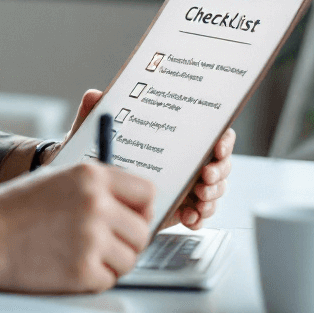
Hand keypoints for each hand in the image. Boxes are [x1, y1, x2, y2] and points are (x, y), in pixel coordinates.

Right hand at [0, 160, 154, 293]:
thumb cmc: (11, 209)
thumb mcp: (54, 180)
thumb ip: (92, 189)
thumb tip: (128, 207)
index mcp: (91, 175)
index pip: (146, 192)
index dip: (138, 208)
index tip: (128, 218)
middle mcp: (96, 203)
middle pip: (142, 230)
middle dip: (124, 240)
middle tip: (98, 244)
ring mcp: (92, 238)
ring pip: (130, 258)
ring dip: (109, 262)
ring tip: (76, 254)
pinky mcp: (84, 271)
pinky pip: (109, 279)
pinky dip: (91, 279)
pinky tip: (65, 266)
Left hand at [41, 89, 233, 229]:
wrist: (91, 184)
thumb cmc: (98, 150)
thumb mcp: (93, 131)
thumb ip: (92, 111)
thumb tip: (93, 94)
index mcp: (174, 137)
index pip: (210, 134)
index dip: (222, 140)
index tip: (217, 147)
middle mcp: (186, 160)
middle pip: (219, 164)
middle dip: (218, 172)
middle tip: (204, 178)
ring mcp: (186, 185)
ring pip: (214, 190)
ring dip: (212, 196)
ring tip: (198, 201)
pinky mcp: (180, 207)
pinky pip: (200, 214)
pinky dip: (199, 217)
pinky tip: (190, 217)